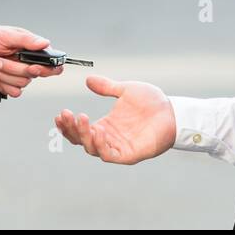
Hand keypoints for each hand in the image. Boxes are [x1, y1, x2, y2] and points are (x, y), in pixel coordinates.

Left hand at [0, 24, 62, 97]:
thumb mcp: (5, 34)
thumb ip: (27, 40)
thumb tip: (45, 43)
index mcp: (31, 50)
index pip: (51, 62)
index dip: (48, 67)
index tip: (35, 66)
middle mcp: (28, 64)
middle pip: (36, 74)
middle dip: (17, 68)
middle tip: (3, 60)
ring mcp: (18, 76)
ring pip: (23, 83)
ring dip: (6, 73)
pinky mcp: (8, 86)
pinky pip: (15, 92)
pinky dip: (3, 83)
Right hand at [54, 76, 176, 164]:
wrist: (173, 110)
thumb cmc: (152, 102)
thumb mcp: (125, 90)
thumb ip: (107, 87)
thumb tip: (89, 80)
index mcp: (105, 125)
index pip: (80, 130)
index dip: (68, 124)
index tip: (61, 113)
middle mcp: (109, 138)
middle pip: (81, 140)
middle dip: (71, 129)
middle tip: (66, 114)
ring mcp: (118, 147)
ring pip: (93, 148)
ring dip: (83, 136)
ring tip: (81, 119)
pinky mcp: (129, 154)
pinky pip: (110, 155)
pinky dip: (101, 146)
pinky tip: (97, 131)